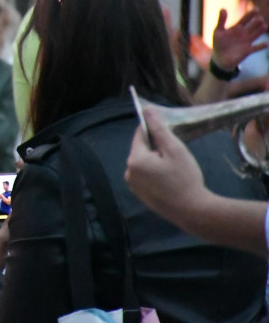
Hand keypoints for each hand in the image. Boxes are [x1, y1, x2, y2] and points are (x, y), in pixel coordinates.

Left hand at [125, 106, 208, 228]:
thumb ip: (159, 129)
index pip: (140, 135)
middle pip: (141, 149)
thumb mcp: (175, 149)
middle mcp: (129, 173)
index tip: (169, 129)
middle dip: (156, 146)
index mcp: (134, 160)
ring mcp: (134, 186)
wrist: (194, 212)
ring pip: (144, 162)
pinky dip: (156, 172)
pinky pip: (146, 176)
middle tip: (176, 150)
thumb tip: (147, 110)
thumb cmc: (185, 178)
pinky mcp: (141, 195)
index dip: (154, 129)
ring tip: (175, 165)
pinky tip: (171, 177)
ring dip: (156, 159)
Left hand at [211, 9, 267, 71]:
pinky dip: (261, 46)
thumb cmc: (219, 43)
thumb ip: (221, 20)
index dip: (250, 14)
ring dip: (260, 31)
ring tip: (264, 26)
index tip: (256, 9)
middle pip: (252, 26)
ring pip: (256, 35)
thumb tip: (223, 8)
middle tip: (259, 19)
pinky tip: (266, 44)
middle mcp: (244, 33)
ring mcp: (247, 42)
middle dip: (256, 22)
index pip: (245, 19)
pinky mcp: (248, 50)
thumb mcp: (218, 31)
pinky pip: (256, 48)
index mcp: (237, 28)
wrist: (220, 58)